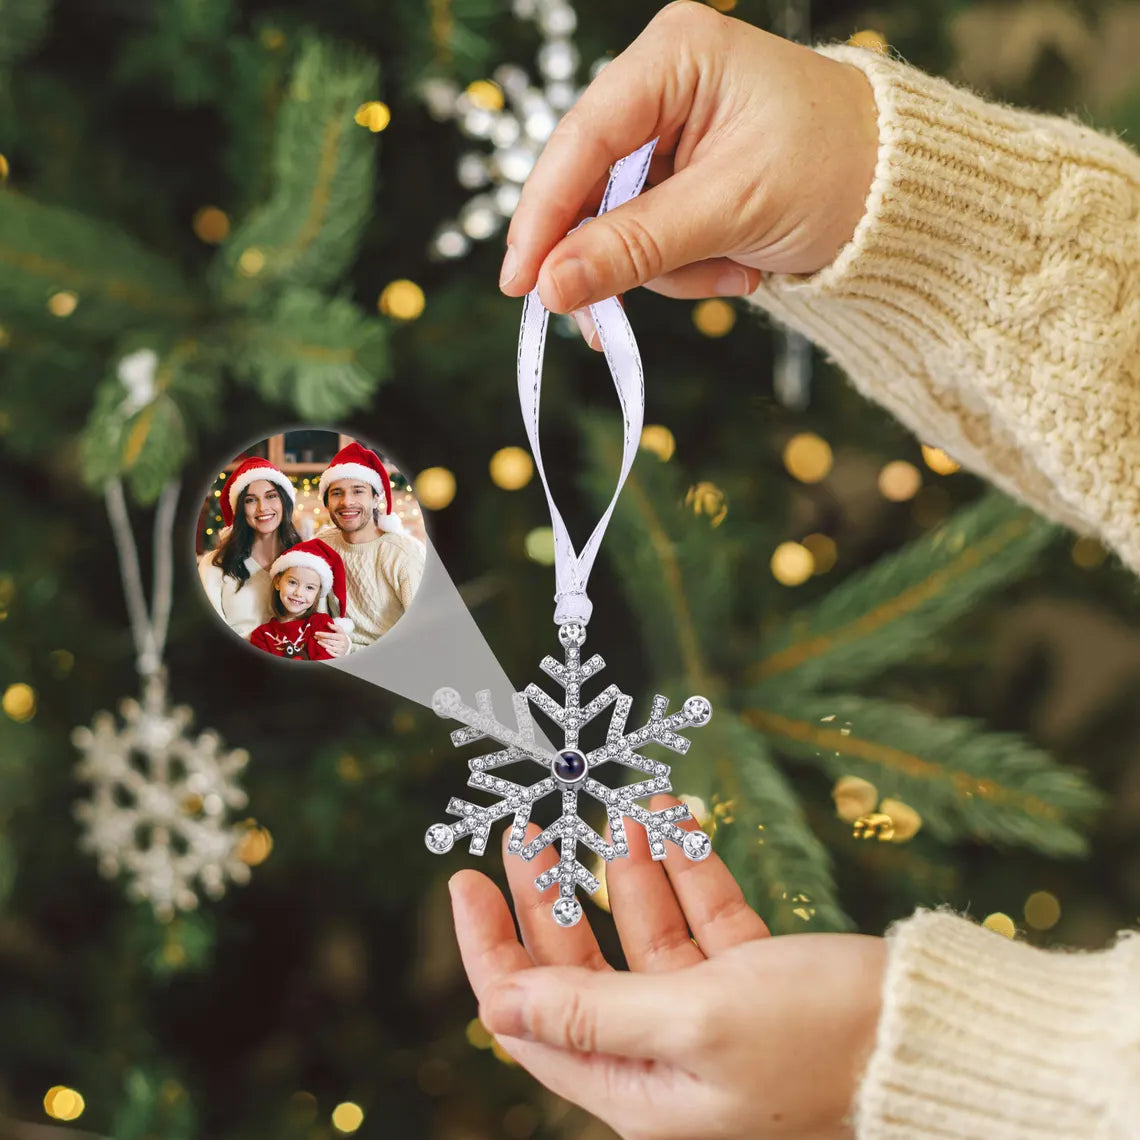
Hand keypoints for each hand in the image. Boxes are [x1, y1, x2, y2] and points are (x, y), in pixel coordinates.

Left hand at [314, 629, 349, 657]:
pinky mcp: (339, 655)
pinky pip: (333, 654)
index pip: (330, 635)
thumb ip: (334, 626)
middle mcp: (341, 644)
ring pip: (330, 647)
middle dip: (321, 639)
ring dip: (322, 644)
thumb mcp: (340, 630)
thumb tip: (328, 623)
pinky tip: (324, 649)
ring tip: (318, 641)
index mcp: (341, 637)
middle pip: (329, 641)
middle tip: (315, 637)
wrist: (347, 646)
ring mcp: (340, 650)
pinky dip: (328, 652)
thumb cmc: (341, 637)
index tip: (316, 633)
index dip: (322, 634)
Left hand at [450, 794, 884, 1139]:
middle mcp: (666, 1059)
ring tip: (612, 811)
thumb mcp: (696, 1021)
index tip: (465, 880)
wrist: (934, 1039)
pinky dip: (683, 872)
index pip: (531, 1021)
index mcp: (639, 1090)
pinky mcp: (753, 981)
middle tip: (529, 830)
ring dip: (624, 872)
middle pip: (580, 970)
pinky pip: (699, 919)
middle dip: (552, 897)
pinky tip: (669, 821)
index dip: (491, 950)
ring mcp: (711, 1018)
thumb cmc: (820, 1038)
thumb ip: (592, 1012)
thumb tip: (498, 1006)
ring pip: (642, 934)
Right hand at [499, 2, 878, 346]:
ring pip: (618, 226)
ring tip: (736, 273)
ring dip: (670, 270)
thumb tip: (549, 288)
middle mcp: (660, 86)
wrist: (899, 195)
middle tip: (606, 326)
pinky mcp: (679, 179)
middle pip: (591, 188)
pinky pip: (650, 239)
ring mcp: (668, 136)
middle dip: (618, 256)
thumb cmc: (835, 171)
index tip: (521, 283)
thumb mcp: (731, 210)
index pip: (583, 139)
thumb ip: (635, 246)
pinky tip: (738, 269)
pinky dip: (686, 268)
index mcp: (674, 57)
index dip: (544, 215)